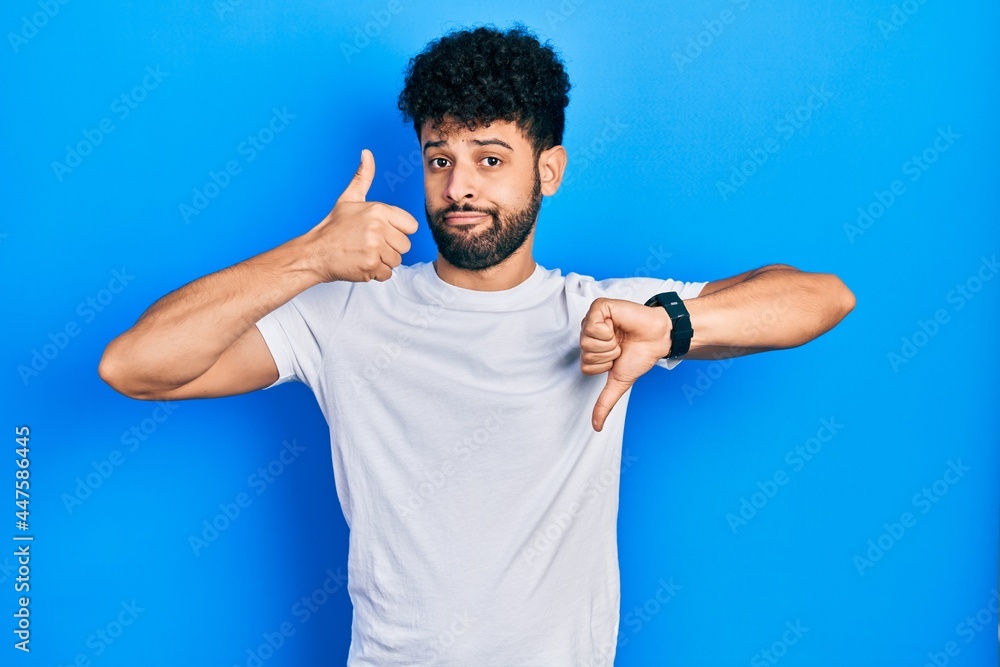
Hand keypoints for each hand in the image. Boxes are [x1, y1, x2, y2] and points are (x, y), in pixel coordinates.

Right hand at [301, 149, 419, 282]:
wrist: (315, 252)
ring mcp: (374, 248)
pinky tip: (362, 264)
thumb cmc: (333, 227)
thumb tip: (367, 153)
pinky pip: (387, 274)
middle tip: (369, 244)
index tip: (381, 232)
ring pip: (397, 260)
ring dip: (383, 261)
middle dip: (390, 248)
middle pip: (405, 245)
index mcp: (378, 210)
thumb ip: (363, 177)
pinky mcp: (370, 266)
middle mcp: (378, 227)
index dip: (398, 231)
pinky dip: (376, 273)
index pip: (411, 225)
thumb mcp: (349, 199)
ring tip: (364, 253)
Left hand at [580, 298, 672, 431]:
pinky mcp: (599, 307)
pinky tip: (617, 324)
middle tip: (621, 345)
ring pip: (587, 341)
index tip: (618, 357)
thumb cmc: (640, 355)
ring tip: (620, 335)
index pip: (585, 366)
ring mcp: (592, 319)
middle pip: (585, 353)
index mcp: (591, 349)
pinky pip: (592, 325)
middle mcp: (588, 333)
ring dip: (610, 342)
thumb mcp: (619, 382)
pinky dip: (608, 329)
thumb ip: (605, 403)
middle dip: (608, 354)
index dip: (605, 365)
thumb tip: (596, 427)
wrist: (659, 337)